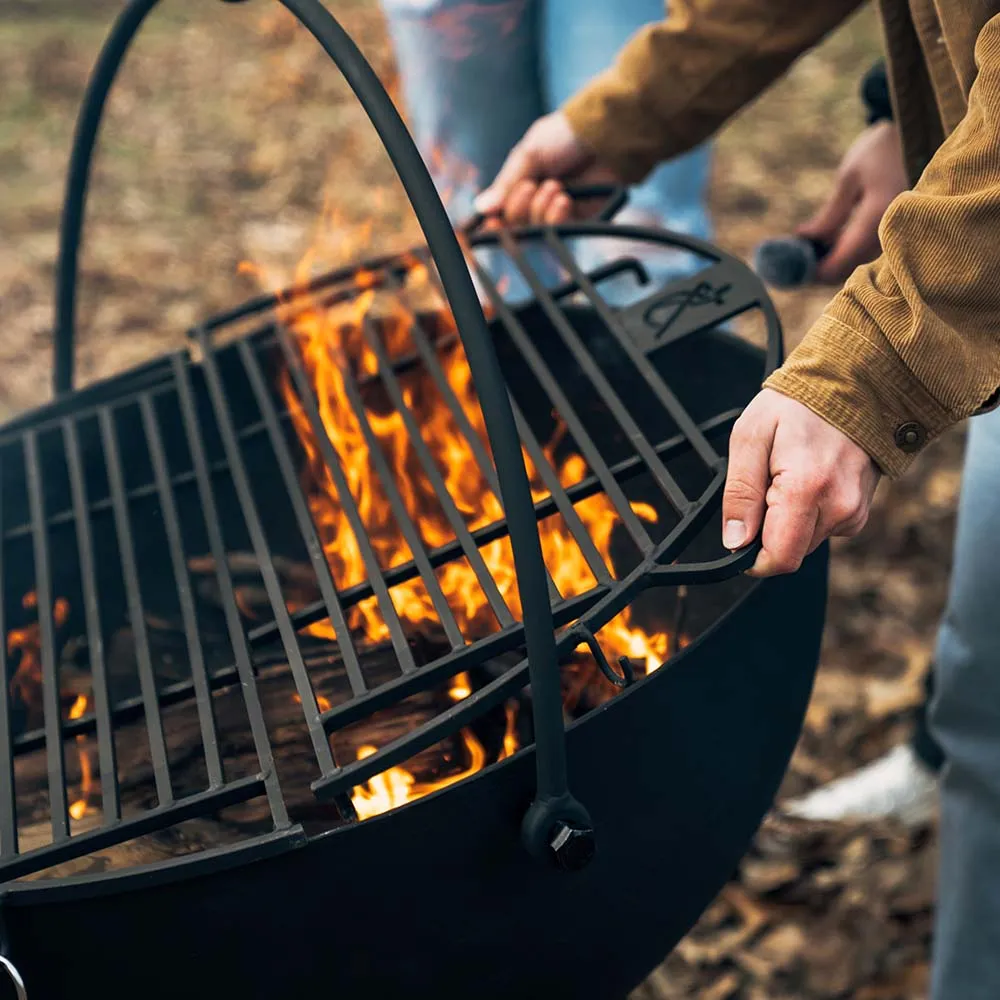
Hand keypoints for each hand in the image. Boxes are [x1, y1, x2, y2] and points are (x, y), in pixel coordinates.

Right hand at [474, 111, 620, 224]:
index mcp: (520, 184)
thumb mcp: (528, 154)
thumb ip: (506, 184)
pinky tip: (564, 199)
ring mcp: (558, 212)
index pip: (502, 213)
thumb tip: (481, 208)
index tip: (492, 220)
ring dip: (540, 209)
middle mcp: (537, 201)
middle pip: (515, 225)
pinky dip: (556, 218)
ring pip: (535, 230)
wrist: (603, 135)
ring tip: (555, 186)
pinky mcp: (580, 221)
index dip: (495, 221)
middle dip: (519, 208)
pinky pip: (559, 232)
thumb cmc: (564, 136)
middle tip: (531, 186)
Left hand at [722, 389, 879, 576]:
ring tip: (789, 475)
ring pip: (805, 541)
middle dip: (769, 530)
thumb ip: (740, 493)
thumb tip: (735, 541)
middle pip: (790, 551)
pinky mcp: (860, 512)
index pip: (779, 558)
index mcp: (807, 489)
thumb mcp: (750, 437)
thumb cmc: (797, 405)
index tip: (740, 538)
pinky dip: (808, 512)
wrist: (854, 385)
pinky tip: (810, 479)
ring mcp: (854, 511)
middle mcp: (838, 507)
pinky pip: (823, 529)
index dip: (752, 559)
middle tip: (767, 484)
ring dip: (788, 519)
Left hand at [799, 121, 907, 283]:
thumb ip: (829, 216)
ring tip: (806, 246)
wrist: (911, 138)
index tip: (793, 270)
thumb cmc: (877, 152)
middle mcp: (889, 231)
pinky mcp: (891, 232)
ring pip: (856, 263)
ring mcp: (893, 234)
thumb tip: (805, 241)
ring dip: (830, 261)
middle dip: (820, 269)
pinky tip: (825, 240)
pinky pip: (864, 252)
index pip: (843, 260)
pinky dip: (842, 252)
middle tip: (795, 259)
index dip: (817, 271)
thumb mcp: (848, 179)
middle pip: (850, 268)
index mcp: (878, 217)